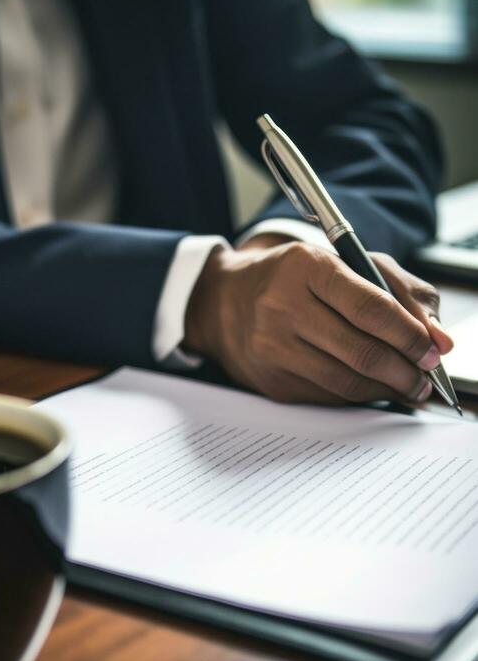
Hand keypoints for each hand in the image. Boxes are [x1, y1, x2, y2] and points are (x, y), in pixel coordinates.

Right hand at [184, 240, 453, 404]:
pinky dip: (359, 396)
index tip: (432, 350)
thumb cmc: (293, 279)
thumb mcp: (344, 263)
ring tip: (407, 386)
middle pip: (362, 352)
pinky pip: (329, 397)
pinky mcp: (271, 382)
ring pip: (347, 382)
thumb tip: (437, 338)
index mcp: (307, 267)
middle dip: (406, 371)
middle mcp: (283, 307)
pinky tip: (371, 388)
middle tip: (425, 377)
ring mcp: (273, 348)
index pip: (370, 307)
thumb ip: (399, 291)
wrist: (223, 303)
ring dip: (387, 390)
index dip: (409, 335)